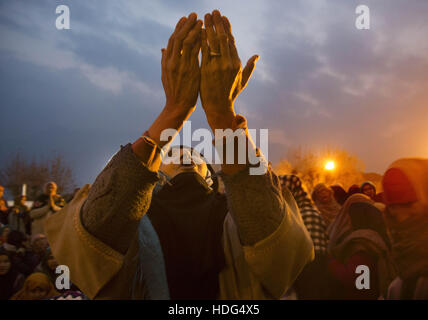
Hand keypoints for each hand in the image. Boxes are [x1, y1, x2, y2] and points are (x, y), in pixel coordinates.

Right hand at [161, 13, 201, 115]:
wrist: (178, 107)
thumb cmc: (174, 92)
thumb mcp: (166, 75)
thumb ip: (165, 61)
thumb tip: (162, 49)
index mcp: (166, 62)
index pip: (172, 40)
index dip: (179, 28)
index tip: (185, 18)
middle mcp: (172, 62)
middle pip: (178, 37)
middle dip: (187, 25)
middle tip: (194, 14)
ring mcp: (180, 66)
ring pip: (187, 42)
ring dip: (194, 30)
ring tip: (202, 21)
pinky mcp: (190, 71)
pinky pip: (195, 52)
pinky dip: (199, 41)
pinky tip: (205, 35)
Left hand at [200, 10, 258, 129]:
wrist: (218, 108)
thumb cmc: (230, 95)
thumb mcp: (242, 81)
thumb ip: (249, 67)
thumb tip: (257, 56)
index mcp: (236, 64)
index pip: (231, 41)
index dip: (227, 27)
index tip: (223, 17)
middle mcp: (228, 63)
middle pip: (223, 38)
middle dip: (217, 23)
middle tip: (212, 11)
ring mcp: (217, 66)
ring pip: (213, 42)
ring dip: (209, 27)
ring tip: (204, 17)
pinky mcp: (206, 70)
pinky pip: (204, 51)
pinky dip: (202, 40)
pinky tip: (199, 31)